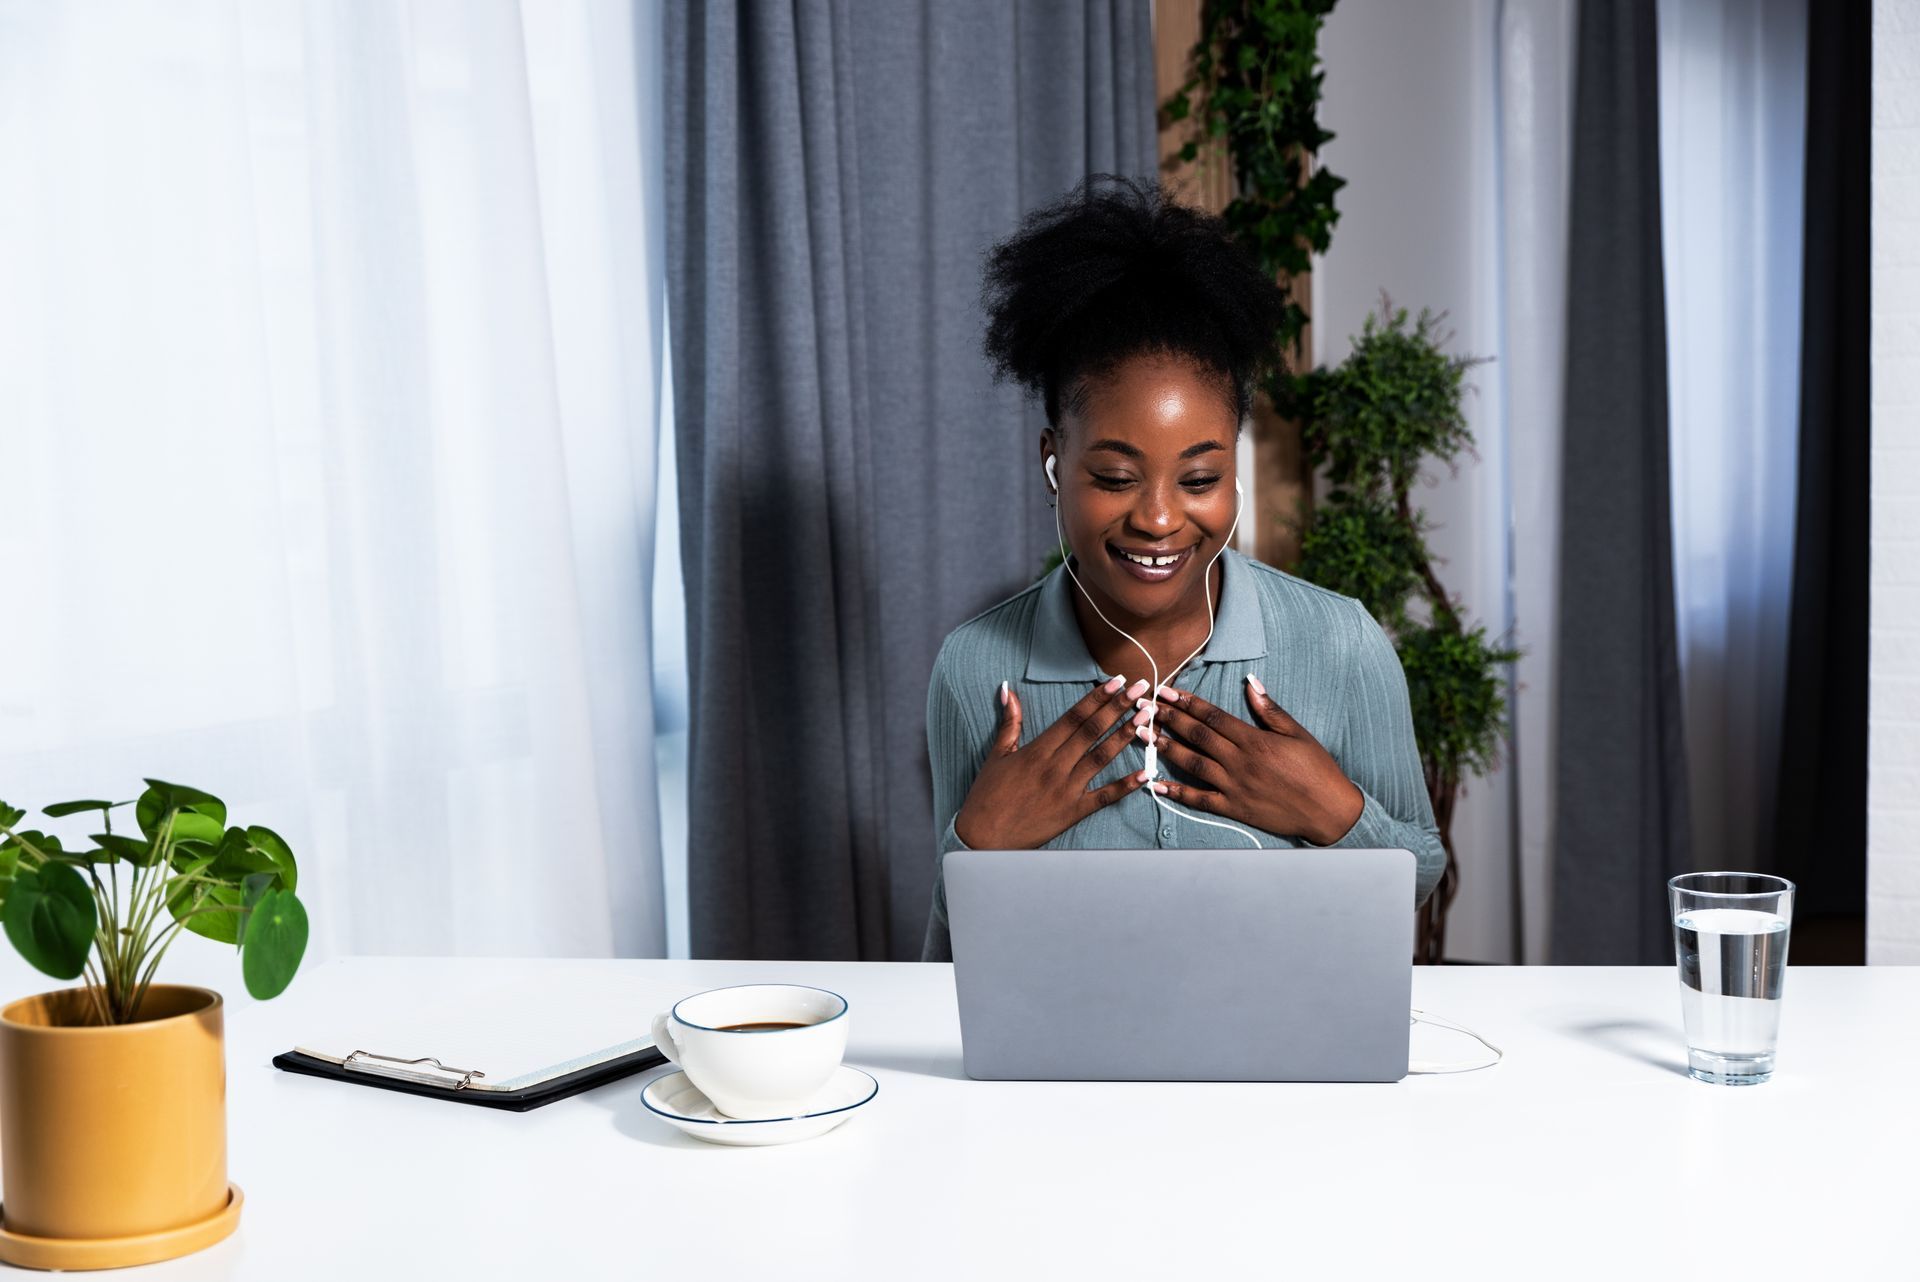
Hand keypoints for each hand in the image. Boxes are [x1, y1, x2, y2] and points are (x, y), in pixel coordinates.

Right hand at [953, 676, 1153, 849]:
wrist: (983, 838)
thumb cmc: (987, 796)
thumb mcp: (997, 755)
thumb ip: (1010, 723)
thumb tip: (1008, 690)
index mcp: (1037, 750)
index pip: (1073, 717)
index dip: (1096, 698)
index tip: (1115, 681)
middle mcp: (1055, 766)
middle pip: (1092, 731)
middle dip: (1117, 707)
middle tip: (1140, 688)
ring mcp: (1066, 790)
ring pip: (1101, 757)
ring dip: (1125, 735)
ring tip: (1145, 718)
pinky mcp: (1073, 812)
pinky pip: (1104, 797)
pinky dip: (1125, 785)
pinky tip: (1144, 773)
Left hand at [1141, 676, 1363, 845]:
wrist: (1328, 810)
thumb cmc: (1317, 769)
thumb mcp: (1298, 734)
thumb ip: (1270, 710)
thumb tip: (1250, 683)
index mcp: (1255, 741)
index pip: (1213, 717)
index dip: (1188, 703)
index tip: (1167, 692)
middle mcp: (1240, 762)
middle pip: (1197, 736)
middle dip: (1169, 719)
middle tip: (1145, 706)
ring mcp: (1234, 787)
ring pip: (1193, 764)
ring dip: (1165, 748)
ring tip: (1142, 735)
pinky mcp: (1234, 808)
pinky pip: (1200, 800)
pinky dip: (1177, 793)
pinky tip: (1156, 784)